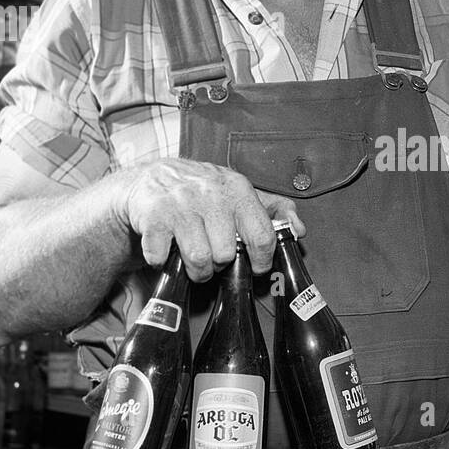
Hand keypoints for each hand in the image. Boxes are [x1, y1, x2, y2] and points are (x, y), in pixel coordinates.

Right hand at [115, 159, 303, 280]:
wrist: (150, 179)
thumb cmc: (200, 191)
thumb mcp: (238, 192)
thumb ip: (272, 210)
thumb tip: (298, 229)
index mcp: (237, 188)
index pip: (262, 235)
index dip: (262, 259)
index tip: (256, 266)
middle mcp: (210, 194)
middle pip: (227, 254)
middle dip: (220, 263)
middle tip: (213, 255)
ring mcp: (181, 204)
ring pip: (199, 260)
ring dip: (196, 269)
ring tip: (193, 258)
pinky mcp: (153, 217)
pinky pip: (163, 257)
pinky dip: (162, 261)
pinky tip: (166, 250)